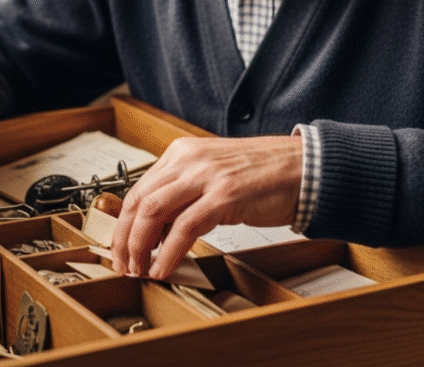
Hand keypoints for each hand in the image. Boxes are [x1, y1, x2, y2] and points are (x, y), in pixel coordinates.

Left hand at [110, 134, 303, 279]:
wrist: (302, 167)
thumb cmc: (261, 175)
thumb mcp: (213, 176)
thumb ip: (184, 194)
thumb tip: (155, 230)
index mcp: (183, 152)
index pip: (139, 189)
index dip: (124, 223)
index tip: (121, 248)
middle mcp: (189, 159)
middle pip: (140, 201)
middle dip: (125, 238)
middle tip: (124, 265)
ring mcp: (207, 175)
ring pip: (154, 212)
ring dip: (140, 247)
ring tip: (140, 270)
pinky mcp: (225, 194)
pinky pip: (185, 228)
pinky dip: (168, 252)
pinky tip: (164, 269)